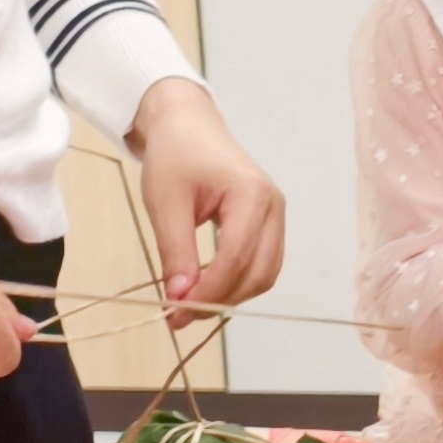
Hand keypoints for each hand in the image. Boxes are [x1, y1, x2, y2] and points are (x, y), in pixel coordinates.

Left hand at [128, 79, 286, 307]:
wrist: (187, 127)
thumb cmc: (175, 157)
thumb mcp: (166, 204)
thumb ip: (176, 252)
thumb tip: (181, 297)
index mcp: (252, 195)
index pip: (236, 259)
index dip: (207, 292)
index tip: (174, 312)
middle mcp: (274, 207)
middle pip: (259, 273)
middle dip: (221, 299)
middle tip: (180, 315)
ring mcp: (276, 215)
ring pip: (266, 273)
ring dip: (232, 295)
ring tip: (192, 303)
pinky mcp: (269, 222)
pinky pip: (263, 263)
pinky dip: (238, 281)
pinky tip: (209, 285)